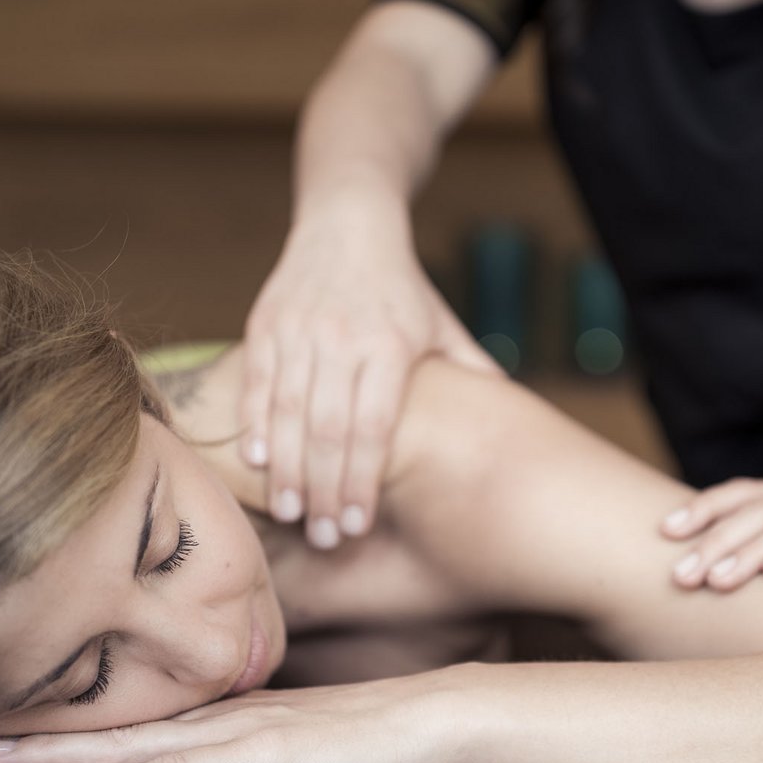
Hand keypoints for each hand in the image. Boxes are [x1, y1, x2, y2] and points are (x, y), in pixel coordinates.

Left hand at [0, 670, 466, 762]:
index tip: (3, 720)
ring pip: (126, 746)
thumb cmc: (376, 738)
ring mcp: (235, 734)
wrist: (435, 718)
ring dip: (51, 755)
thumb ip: (252, 755)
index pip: (131, 717)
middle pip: (109, 724)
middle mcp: (216, 716)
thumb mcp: (299, 747)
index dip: (64, 720)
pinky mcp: (259, 759)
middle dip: (32, 733)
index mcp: (223, 713)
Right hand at [241, 206, 498, 549]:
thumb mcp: (442, 326)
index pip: (374, 427)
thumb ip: (471, 375)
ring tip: (288, 512)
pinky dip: (252, 425)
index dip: (363, 481)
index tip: (357, 526)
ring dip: (285, 468)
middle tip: (323, 538)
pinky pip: (256, 384)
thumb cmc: (402, 290)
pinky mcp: (266, 324)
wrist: (348, 224)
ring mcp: (300, 331)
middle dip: (324, 490)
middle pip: (328, 429)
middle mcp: (343, 339)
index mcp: (391, 345)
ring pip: (286, 411)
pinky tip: (254, 463)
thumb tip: (510, 429)